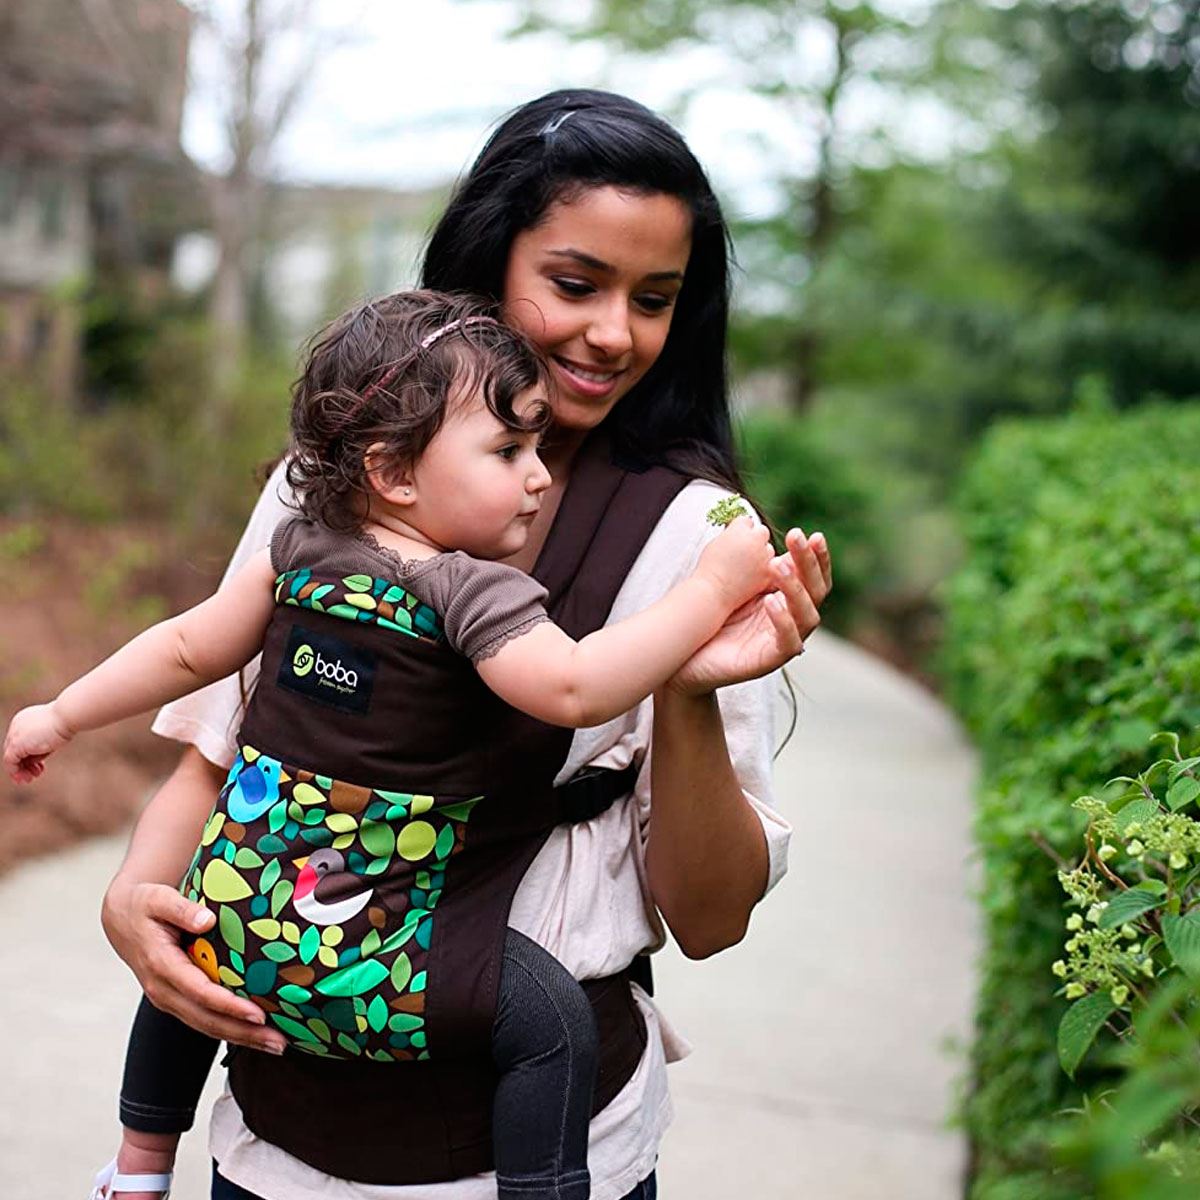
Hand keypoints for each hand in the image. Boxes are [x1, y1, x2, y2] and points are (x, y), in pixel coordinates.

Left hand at [3, 702, 71, 782]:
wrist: (67, 716)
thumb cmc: (66, 723)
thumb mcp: (51, 736)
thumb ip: (39, 747)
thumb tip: (33, 761)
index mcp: (25, 720)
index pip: (21, 742)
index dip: (28, 756)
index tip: (40, 767)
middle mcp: (16, 726)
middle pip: (14, 750)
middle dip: (23, 765)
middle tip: (33, 776)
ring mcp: (15, 735)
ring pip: (11, 757)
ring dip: (19, 771)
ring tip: (29, 779)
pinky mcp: (16, 744)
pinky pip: (10, 762)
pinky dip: (16, 771)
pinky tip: (28, 776)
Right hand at [102, 873, 287, 1052]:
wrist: (123, 919)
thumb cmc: (145, 906)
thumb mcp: (159, 899)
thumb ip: (182, 909)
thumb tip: (207, 920)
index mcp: (160, 965)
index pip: (199, 992)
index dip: (229, 1006)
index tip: (259, 1014)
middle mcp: (163, 990)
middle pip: (206, 1020)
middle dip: (243, 1033)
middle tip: (279, 1042)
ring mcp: (169, 999)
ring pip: (206, 1026)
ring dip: (241, 1038)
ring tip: (276, 1045)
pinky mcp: (177, 1000)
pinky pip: (204, 1020)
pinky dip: (231, 1030)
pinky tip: (257, 1034)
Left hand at [669, 528, 831, 694]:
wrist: (686, 658)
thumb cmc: (711, 619)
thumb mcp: (732, 586)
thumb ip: (749, 565)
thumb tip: (753, 526)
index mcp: (786, 599)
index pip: (813, 577)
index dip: (818, 558)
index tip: (813, 534)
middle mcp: (791, 619)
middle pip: (816, 591)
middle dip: (808, 563)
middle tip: (795, 537)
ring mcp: (784, 641)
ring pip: (808, 616)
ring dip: (795, 588)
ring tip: (777, 565)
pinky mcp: (771, 660)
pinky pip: (789, 642)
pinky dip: (784, 621)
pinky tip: (772, 601)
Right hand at [693, 517, 775, 610]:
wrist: (713, 592)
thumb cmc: (709, 568)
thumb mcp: (715, 543)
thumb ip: (730, 534)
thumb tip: (739, 532)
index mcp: (740, 529)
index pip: (747, 521)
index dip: (741, 530)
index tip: (736, 539)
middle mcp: (755, 539)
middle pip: (762, 532)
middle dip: (755, 539)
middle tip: (745, 552)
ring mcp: (764, 556)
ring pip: (769, 549)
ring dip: (762, 555)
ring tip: (746, 567)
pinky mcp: (769, 573)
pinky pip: (771, 566)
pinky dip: (764, 570)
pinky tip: (751, 576)